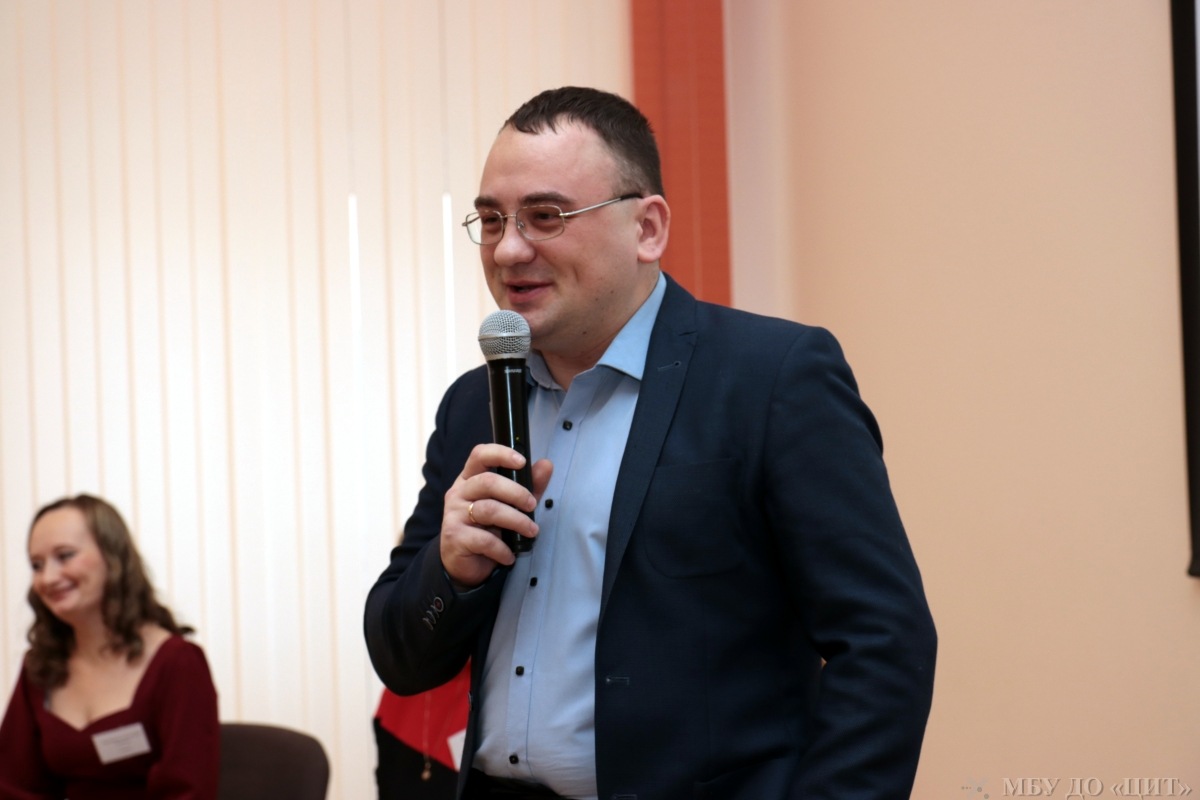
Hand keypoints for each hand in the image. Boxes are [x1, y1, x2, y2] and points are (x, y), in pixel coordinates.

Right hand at [440, 444, 552, 587]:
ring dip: (516, 521)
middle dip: (516, 493)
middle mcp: (459, 493)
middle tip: (532, 505)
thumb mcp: (511, 504)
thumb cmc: (486, 529)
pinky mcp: (455, 537)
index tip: (522, 461)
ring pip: (489, 510)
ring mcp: (454, 514)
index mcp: (470, 479)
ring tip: (531, 531)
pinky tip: (509, 554)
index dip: (501, 454)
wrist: (463, 564)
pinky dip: (503, 549)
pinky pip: (484, 540)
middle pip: (487, 482)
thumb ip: (528, 485)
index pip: (480, 455)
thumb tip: (546, 465)